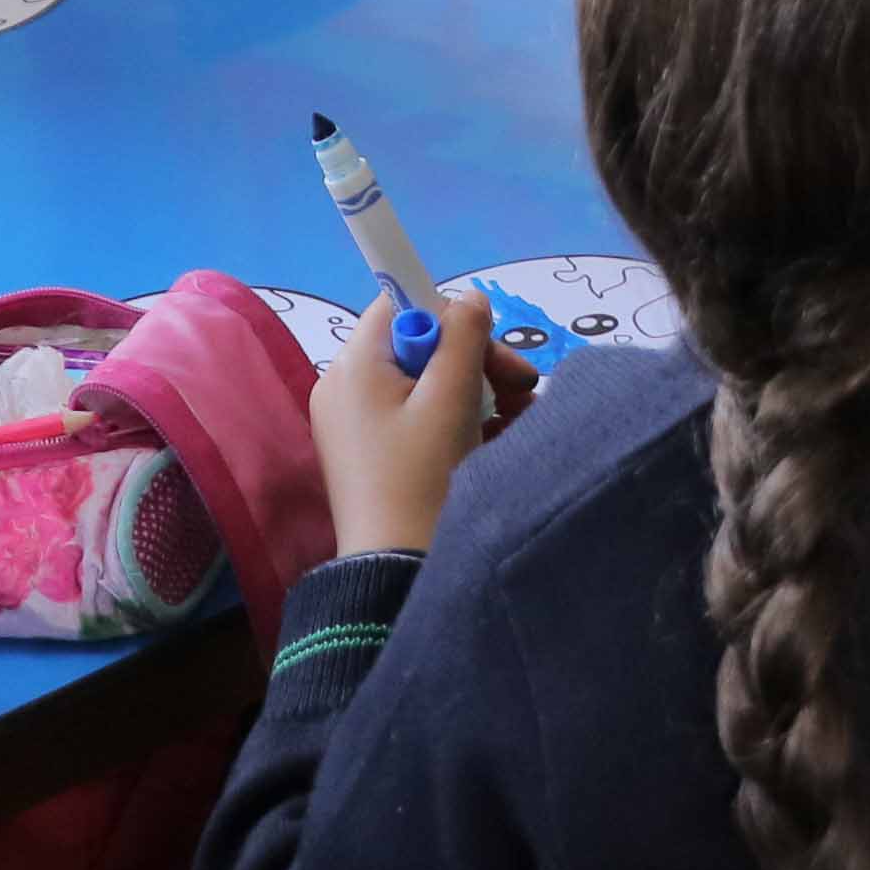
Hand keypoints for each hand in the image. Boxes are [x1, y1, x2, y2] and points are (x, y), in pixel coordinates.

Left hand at [307, 305, 528, 562]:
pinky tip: (499, 436)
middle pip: (419, 346)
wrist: (397, 569)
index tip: (487, 346)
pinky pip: (418, 417)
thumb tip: (469, 300)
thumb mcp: (452, 399)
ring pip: (425, 383)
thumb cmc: (424, 475)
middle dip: (475, 360)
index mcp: (354, 366)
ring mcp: (357, 425)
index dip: (449, 316)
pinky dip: (458, 419)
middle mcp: (346, 388)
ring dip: (476, 390)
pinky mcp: (373, 456)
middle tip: (523, 385)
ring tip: (521, 415)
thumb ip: (463, 337)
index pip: (399, 304)